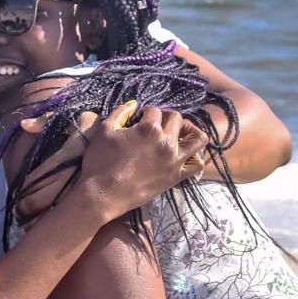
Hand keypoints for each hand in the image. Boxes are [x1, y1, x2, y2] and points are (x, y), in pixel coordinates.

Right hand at [21, 102, 206, 224]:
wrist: (104, 193)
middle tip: (156, 123)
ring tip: (178, 133)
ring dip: (190, 131)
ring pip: (197, 138)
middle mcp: (166, 142)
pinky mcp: (176, 176)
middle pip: (176, 119)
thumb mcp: (104, 131)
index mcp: (149, 128)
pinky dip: (194, 157)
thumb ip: (118, 113)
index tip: (139, 117)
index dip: (145, 112)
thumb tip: (131, 105)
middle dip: (165, 116)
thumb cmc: (100, 161)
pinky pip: (196, 164)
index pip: (154, 111)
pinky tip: (182, 154)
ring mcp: (174, 160)